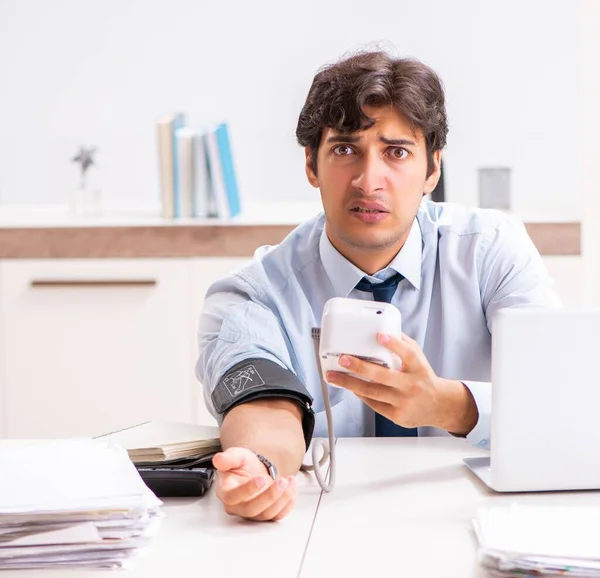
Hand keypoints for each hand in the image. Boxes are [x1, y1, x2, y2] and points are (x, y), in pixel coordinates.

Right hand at [212, 447, 297, 521]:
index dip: (247, 490)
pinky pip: (277, 515)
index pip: (233, 497)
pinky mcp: (266, 514)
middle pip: (252, 509)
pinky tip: (292, 490)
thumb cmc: (243, 465)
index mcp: (226, 492)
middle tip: (281, 481)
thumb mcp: (236, 455)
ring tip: (290, 481)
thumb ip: (228, 458)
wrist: (255, 470)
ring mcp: (252, 513)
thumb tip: (218, 459)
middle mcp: (238, 506)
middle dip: (269, 496)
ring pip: (266, 514)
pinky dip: (288, 504)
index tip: (261, 479)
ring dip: (282, 499)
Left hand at [326, 333, 477, 434]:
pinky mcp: (397, 415)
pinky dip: (359, 394)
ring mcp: (404, 401)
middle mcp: (411, 385)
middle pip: (383, 376)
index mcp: (418, 367)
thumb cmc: (423, 378)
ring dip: (349, 383)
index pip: (407, 353)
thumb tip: (382, 328)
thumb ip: (402, 344)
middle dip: (359, 366)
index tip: (380, 335)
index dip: (394, 344)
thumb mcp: (418, 358)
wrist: (438, 406)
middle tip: (343, 358)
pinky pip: (373, 403)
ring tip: (333, 376)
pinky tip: (348, 386)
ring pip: (372, 392)